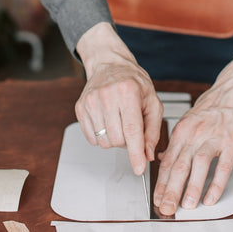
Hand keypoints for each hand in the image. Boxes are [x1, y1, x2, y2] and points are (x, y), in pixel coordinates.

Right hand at [75, 22, 163, 174]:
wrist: (110, 64)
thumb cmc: (134, 82)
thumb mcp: (152, 101)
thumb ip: (152, 130)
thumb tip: (148, 154)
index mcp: (128, 91)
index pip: (132, 130)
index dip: (136, 153)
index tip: (139, 168)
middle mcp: (107, 95)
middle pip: (117, 140)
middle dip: (127, 142)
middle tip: (131, 126)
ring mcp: (91, 101)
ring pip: (104, 142)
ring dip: (114, 139)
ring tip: (119, 121)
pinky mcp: (80, 107)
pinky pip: (92, 138)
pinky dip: (102, 136)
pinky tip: (107, 120)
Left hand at [153, 34, 232, 214]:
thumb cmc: (213, 106)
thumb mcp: (189, 120)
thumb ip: (177, 141)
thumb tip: (162, 158)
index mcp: (183, 130)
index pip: (168, 160)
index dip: (161, 182)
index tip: (157, 198)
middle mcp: (196, 134)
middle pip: (180, 165)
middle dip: (171, 190)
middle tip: (167, 208)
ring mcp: (215, 138)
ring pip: (199, 165)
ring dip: (192, 187)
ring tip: (187, 205)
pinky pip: (223, 166)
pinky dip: (216, 183)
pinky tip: (211, 197)